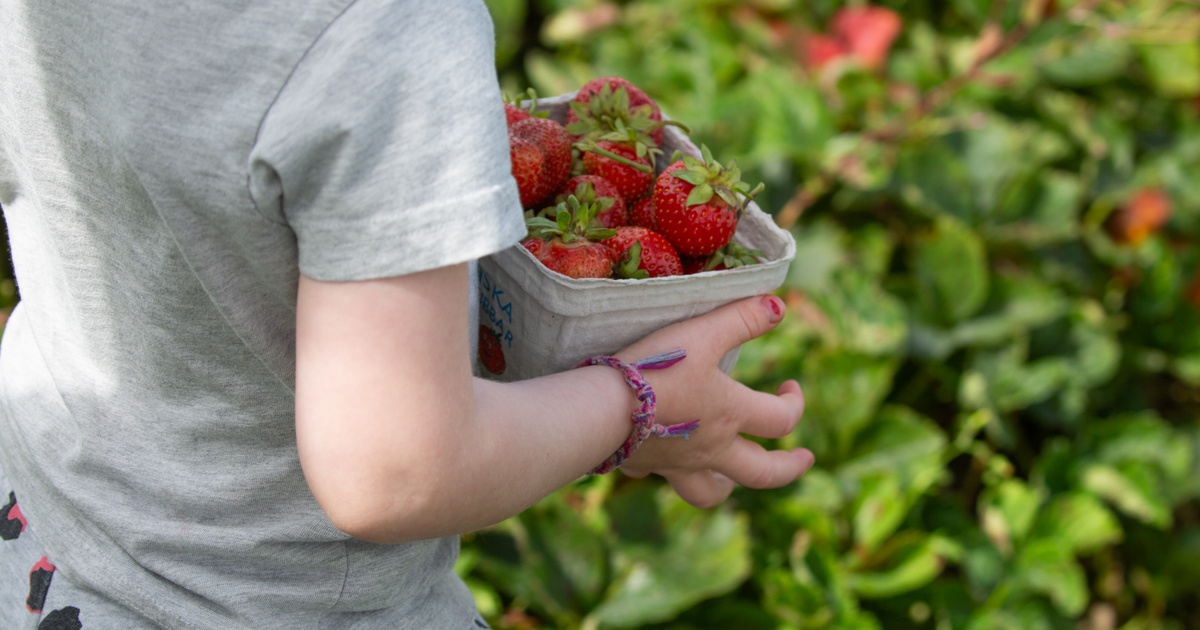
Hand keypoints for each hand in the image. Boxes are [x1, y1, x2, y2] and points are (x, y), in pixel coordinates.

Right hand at [615, 295, 813, 508]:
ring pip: (710, 491)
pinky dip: (666, 470)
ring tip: (730, 477)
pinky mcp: (643, 465)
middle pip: (762, 474)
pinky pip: (660, 476)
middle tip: (803, 459)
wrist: (599, 410)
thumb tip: (780, 306)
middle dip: (788, 468)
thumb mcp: (703, 333)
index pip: (781, 420)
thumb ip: (742, 319)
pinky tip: (662, 457)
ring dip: (728, 485)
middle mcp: (711, 448)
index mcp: (731, 415)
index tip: (791, 386)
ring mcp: (677, 463)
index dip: (796, 403)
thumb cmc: (656, 369)